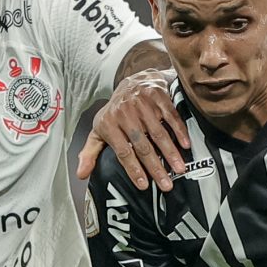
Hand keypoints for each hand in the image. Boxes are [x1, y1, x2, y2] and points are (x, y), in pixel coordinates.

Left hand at [76, 71, 192, 191]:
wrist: (132, 81)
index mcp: (109, 124)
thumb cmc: (116, 112)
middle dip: (155, 167)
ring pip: (158, 133)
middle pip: (142, 146)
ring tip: (179, 170)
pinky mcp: (157, 95)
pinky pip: (170, 116)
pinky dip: (179, 131)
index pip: (122, 152)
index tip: (144, 186)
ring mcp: (141, 104)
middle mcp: (124, 114)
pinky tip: (186, 145)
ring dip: (170, 153)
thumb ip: (90, 152)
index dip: (133, 169)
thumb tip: (81, 174)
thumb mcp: (99, 129)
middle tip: (166, 185)